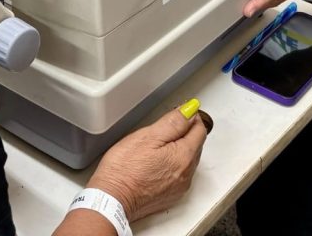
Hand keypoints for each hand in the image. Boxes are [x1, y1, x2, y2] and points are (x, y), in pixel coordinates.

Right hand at [86, 104, 207, 221]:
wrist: (111, 200)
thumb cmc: (124, 169)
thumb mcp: (148, 136)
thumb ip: (173, 122)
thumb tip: (189, 111)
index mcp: (184, 157)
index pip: (200, 130)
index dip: (191, 117)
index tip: (181, 112)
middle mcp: (186, 174)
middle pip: (196, 145)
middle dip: (185, 132)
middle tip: (165, 126)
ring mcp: (179, 187)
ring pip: (187, 160)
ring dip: (179, 149)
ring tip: (157, 144)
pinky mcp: (170, 196)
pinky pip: (179, 175)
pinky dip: (172, 165)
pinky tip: (155, 162)